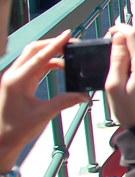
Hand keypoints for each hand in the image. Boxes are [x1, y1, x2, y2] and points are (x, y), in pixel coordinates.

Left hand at [0, 31, 89, 173]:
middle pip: (33, 50)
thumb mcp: (43, 115)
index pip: (39, 57)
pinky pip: (34, 67)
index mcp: (16, 81)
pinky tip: (61, 66)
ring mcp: (15, 79)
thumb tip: (84, 95)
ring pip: (33, 57)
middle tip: (71, 43)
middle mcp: (13, 76)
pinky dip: (48, 63)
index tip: (68, 35)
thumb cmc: (17, 130)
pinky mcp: (18, 84)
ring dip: (50, 53)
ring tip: (69, 54)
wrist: (2, 141)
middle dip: (52, 44)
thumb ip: (64, 102)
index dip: (55, 45)